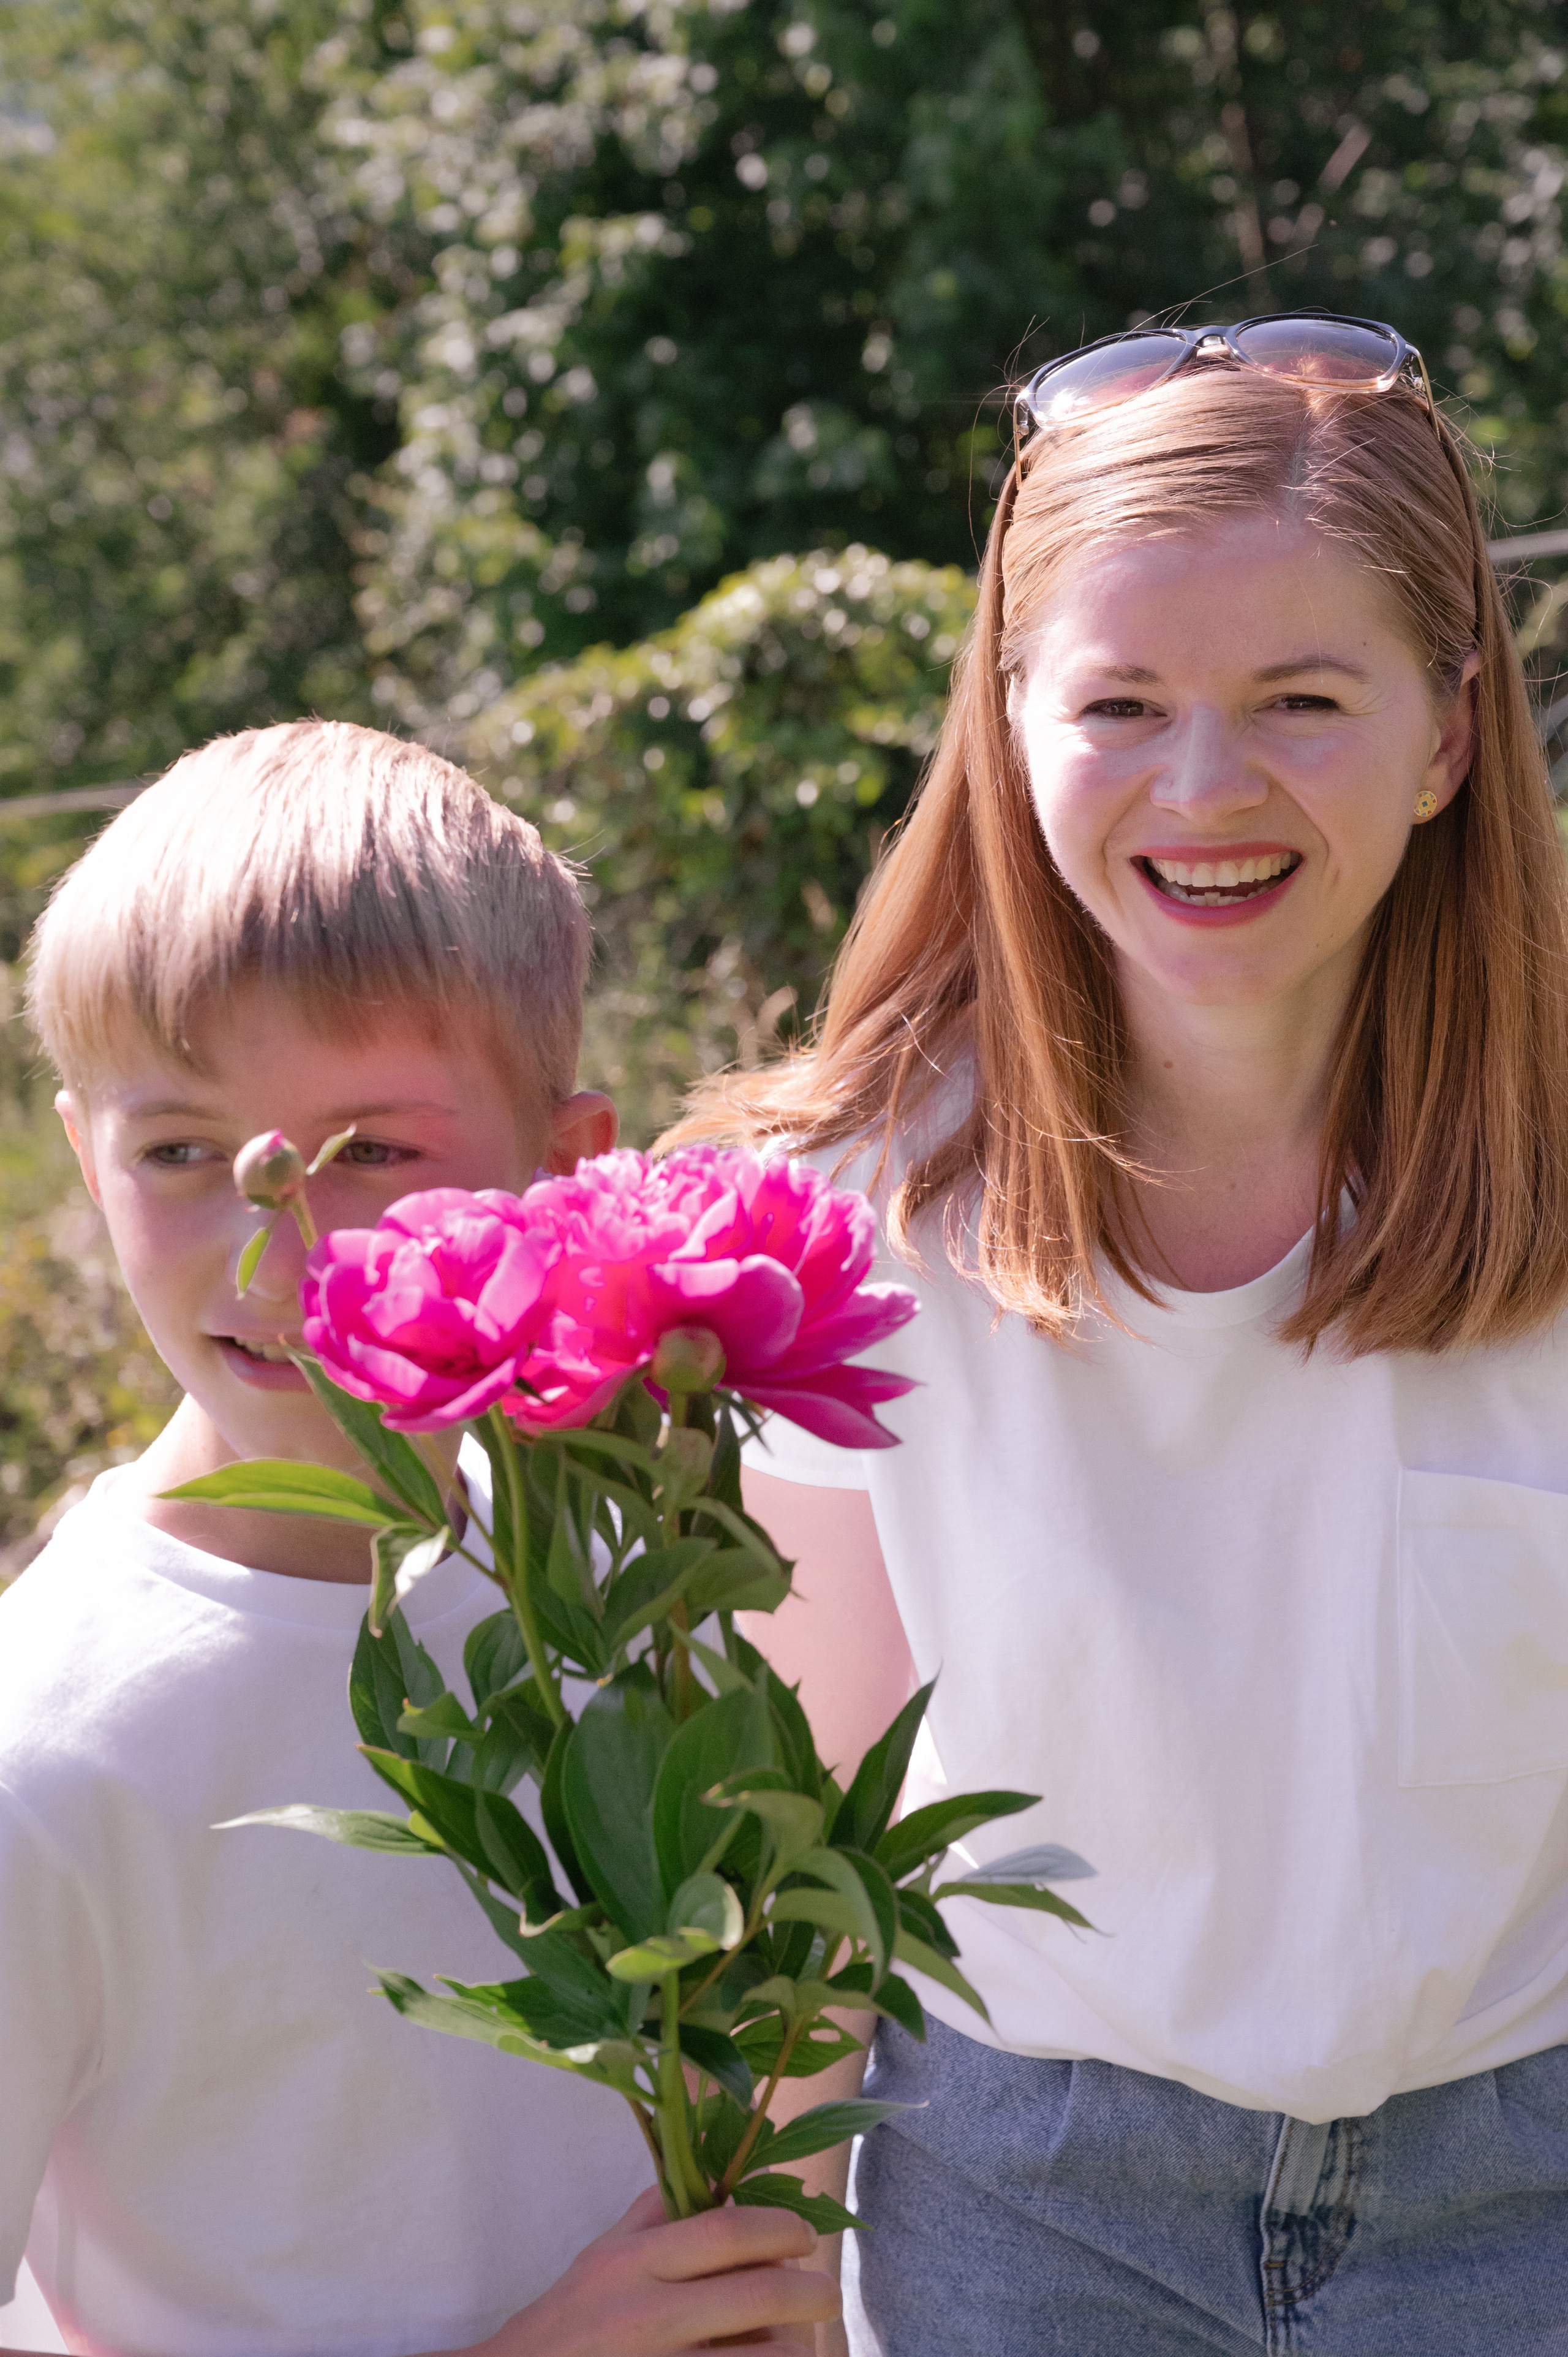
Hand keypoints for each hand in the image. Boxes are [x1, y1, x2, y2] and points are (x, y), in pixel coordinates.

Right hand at [459, 2187, 841, 2356]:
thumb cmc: (564, 2322)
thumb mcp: (602, 2256)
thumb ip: (656, 2215)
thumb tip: (719, 2180)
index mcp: (631, 2263)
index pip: (725, 2232)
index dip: (779, 2227)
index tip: (804, 2234)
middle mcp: (645, 2315)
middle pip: (758, 2295)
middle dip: (811, 2293)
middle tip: (825, 2293)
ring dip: (794, 2349)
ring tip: (797, 2344)